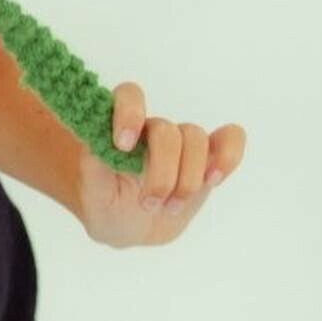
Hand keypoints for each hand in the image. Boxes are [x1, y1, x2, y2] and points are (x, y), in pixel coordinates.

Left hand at [74, 81, 246, 248]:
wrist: (129, 224)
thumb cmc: (106, 202)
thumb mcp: (91, 191)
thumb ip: (93, 167)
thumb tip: (101, 145)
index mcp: (119, 127)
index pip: (128, 95)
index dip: (129, 113)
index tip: (123, 144)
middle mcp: (151, 128)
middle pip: (167, 130)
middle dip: (162, 172)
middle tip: (148, 204)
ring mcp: (181, 143)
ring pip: (195, 138)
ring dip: (186, 180)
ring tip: (169, 209)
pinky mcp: (208, 158)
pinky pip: (230, 140)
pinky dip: (228, 157)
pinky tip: (212, 180)